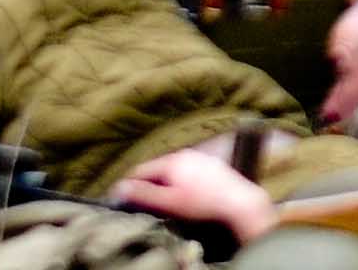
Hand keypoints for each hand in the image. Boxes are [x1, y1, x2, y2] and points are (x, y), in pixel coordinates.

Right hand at [112, 148, 277, 242]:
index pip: (141, 170)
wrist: (238, 202)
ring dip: (165, 182)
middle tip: (143, 201)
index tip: (123, 198)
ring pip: (174, 170)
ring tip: (164, 199)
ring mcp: (201, 158)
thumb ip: (143, 194)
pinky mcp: (213, 166)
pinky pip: (189, 172)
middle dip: (148, 183)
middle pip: (157, 169)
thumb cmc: (202, 203)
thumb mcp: (168, 201)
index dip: (129, 185)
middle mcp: (186, 154)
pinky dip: (181, 181)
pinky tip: (186, 194)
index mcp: (172, 160)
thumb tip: (119, 188)